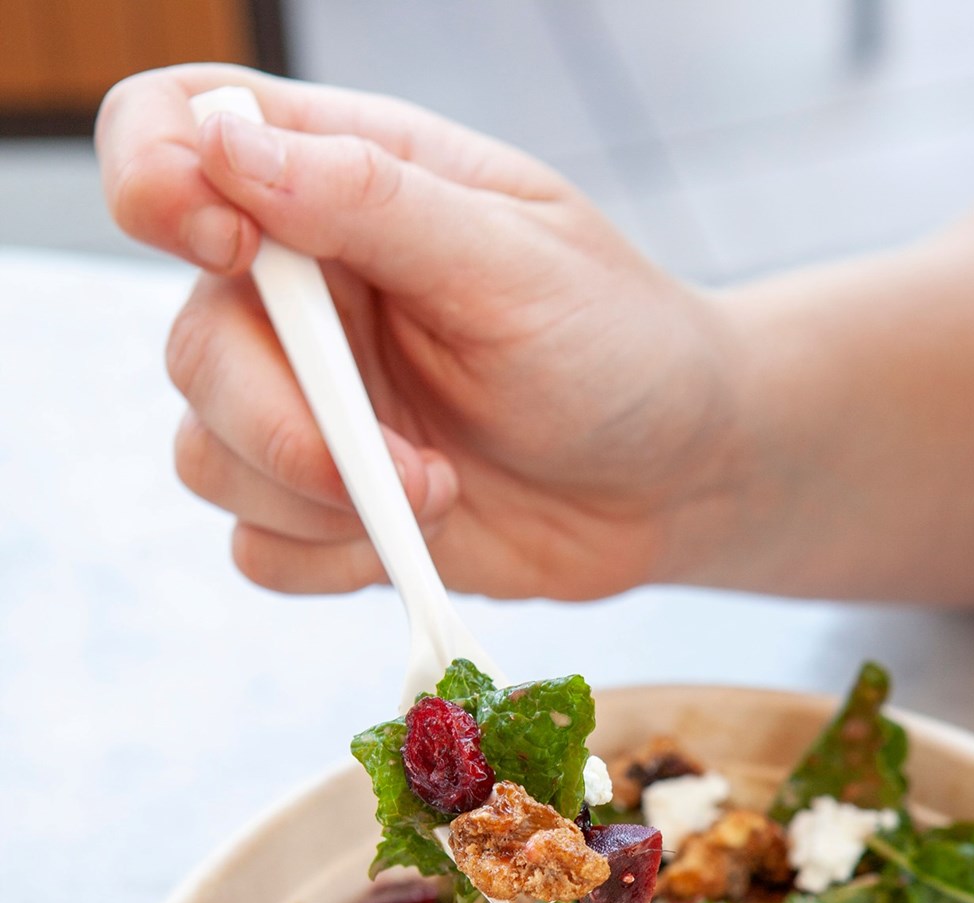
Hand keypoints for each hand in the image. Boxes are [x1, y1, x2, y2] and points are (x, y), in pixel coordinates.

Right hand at [97, 66, 732, 598]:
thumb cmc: (617, 345)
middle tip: (410, 467)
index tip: (232, 249)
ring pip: (206, 460)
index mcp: (337, 184)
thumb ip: (372, 199)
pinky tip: (422, 536)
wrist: (675, 481)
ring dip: (318, 503)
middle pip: (192, 348)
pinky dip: (330, 559)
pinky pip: (257, 548)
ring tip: (441, 493)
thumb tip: (224, 147)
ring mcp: (307, 408)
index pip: (172, 133)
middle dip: (286, 428)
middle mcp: (302, 296)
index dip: (158, 181)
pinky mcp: (323, 509)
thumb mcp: (514, 261)